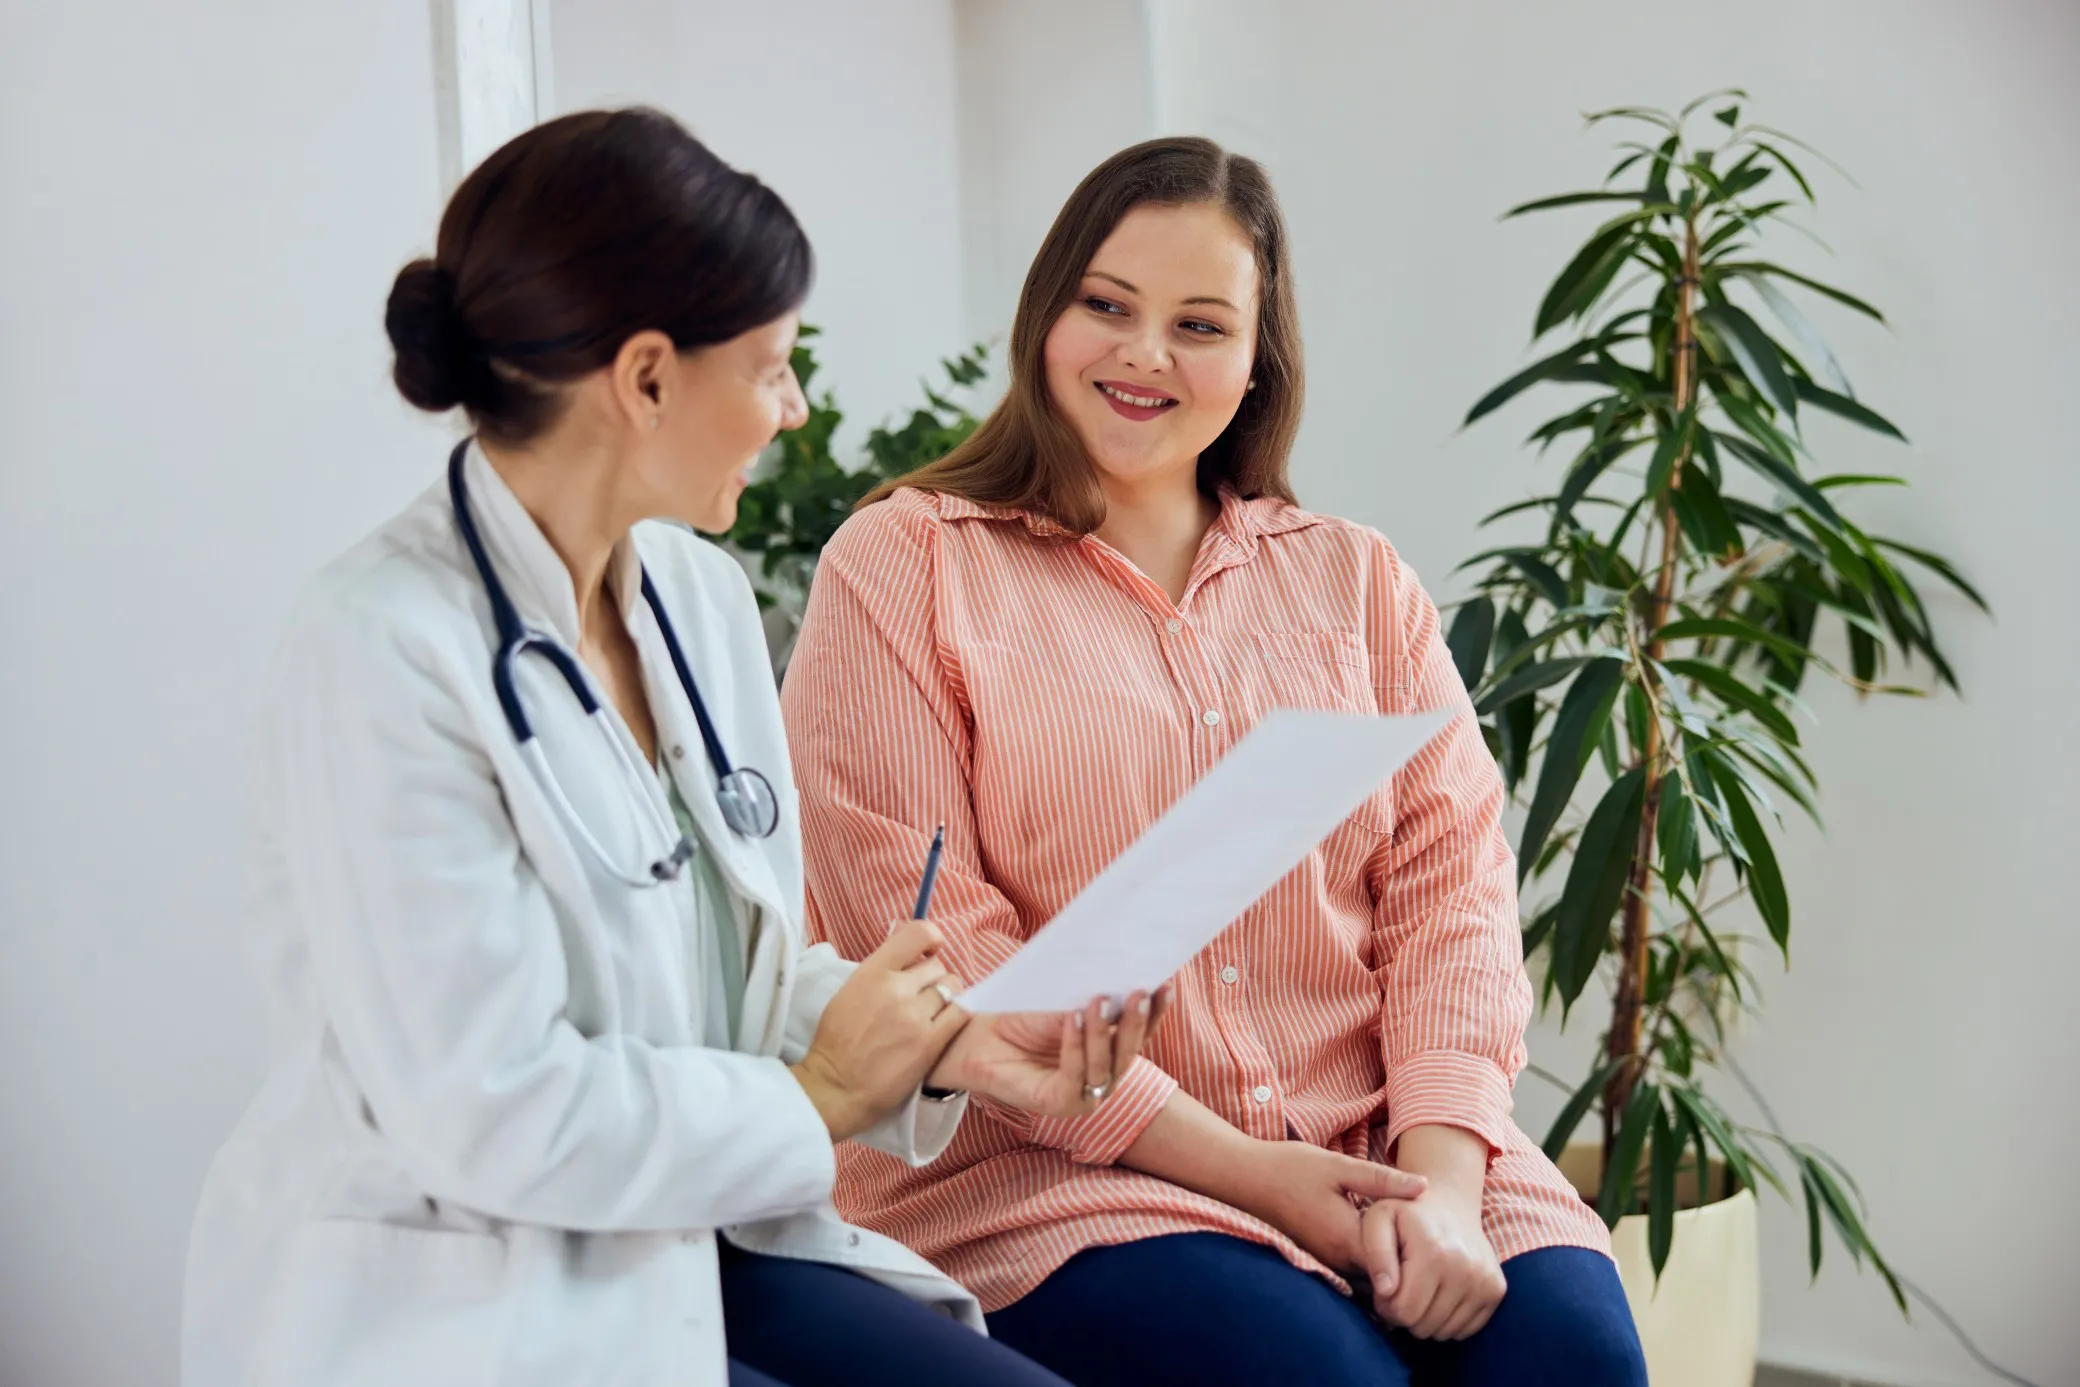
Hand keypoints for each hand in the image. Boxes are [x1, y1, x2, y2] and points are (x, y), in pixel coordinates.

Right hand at [790, 918, 965, 1140]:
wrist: (836, 1086)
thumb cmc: (837, 1041)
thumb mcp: (849, 991)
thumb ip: (880, 971)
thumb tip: (908, 956)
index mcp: (872, 971)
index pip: (918, 933)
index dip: (931, 939)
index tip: (928, 952)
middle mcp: (896, 988)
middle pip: (937, 966)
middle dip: (933, 978)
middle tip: (922, 996)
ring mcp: (915, 1015)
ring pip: (953, 987)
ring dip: (946, 997)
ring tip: (932, 1013)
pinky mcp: (931, 1042)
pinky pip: (961, 1014)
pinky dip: (956, 1015)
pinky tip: (945, 1024)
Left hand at [928, 988, 1170, 1118]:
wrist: (976, 1036)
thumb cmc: (1020, 1017)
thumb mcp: (1063, 1003)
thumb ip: (1095, 1000)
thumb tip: (1126, 976)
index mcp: (1108, 1052)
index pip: (1140, 1034)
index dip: (1155, 1012)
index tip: (1166, 983)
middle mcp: (1101, 1077)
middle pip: (1129, 1052)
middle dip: (1137, 1022)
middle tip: (1141, 992)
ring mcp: (1082, 1094)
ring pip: (1105, 1066)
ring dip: (1104, 1032)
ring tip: (1099, 1000)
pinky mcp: (1058, 1104)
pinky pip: (1075, 1077)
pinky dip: (1076, 1047)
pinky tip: (1073, 1020)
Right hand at [1231, 1142, 1427, 1273]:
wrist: (1246, 1177)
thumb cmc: (1291, 1168)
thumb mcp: (1339, 1166)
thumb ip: (1382, 1180)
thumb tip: (1424, 1187)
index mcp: (1345, 1238)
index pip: (1395, 1264)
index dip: (1417, 1253)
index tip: (1434, 1234)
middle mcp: (1336, 1259)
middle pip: (1385, 1277)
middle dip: (1407, 1264)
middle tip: (1430, 1241)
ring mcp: (1326, 1261)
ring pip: (1369, 1277)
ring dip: (1389, 1264)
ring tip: (1411, 1241)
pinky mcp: (1319, 1257)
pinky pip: (1353, 1271)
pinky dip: (1371, 1261)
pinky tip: (1381, 1239)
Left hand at [1360, 1188, 1505, 1339]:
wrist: (1450, 1202)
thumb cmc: (1405, 1214)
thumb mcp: (1378, 1220)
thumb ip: (1375, 1253)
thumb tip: (1385, 1290)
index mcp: (1432, 1252)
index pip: (1403, 1312)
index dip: (1385, 1306)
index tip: (1384, 1288)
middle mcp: (1465, 1269)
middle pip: (1424, 1326)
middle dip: (1405, 1314)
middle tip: (1401, 1289)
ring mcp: (1485, 1281)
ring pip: (1444, 1333)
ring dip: (1426, 1318)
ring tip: (1420, 1289)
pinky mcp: (1497, 1289)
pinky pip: (1465, 1330)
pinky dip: (1448, 1319)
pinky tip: (1440, 1294)